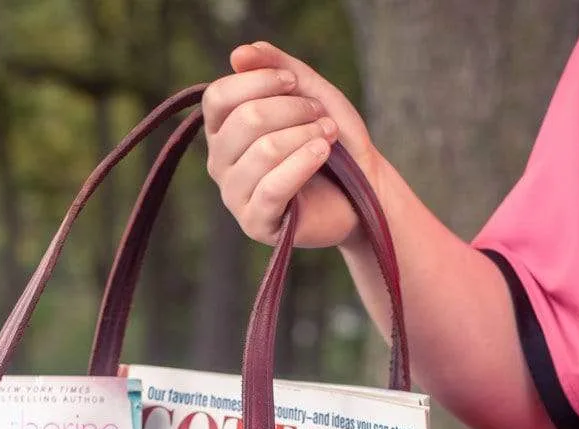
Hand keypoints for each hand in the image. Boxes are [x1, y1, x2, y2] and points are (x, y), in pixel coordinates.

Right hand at [202, 41, 380, 248]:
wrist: (361, 191)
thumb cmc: (331, 142)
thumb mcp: (307, 94)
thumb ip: (276, 69)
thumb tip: (238, 54)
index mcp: (223, 131)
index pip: (218, 97)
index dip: (257, 81)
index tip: (294, 82)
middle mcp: (220, 164)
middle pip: (245, 120)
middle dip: (293, 110)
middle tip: (321, 116)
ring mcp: (235, 196)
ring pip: (264, 151)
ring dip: (306, 136)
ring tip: (328, 137)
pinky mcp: (255, 224)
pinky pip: (273, 187)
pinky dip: (304, 163)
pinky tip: (322, 152)